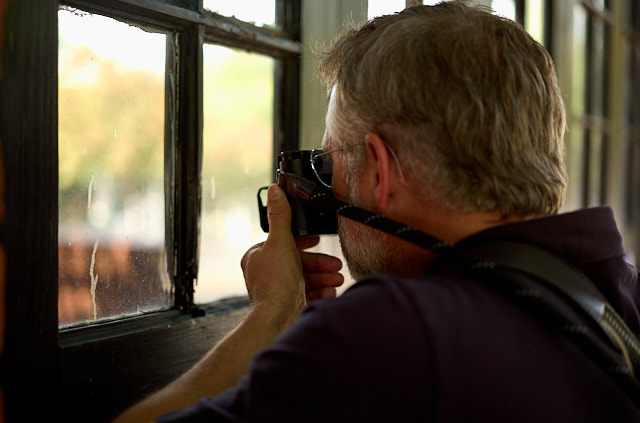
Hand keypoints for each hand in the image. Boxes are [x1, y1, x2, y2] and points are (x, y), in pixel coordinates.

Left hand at [241, 185, 342, 323]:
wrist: (277, 319)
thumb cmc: (275, 284)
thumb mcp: (280, 242)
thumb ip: (281, 217)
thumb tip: (275, 191)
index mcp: (259, 256)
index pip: (285, 242)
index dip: (305, 241)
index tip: (319, 241)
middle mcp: (266, 272)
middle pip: (299, 261)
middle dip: (320, 263)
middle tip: (336, 265)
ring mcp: (277, 289)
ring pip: (306, 278)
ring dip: (324, 277)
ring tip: (337, 279)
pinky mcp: (288, 304)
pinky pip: (308, 294)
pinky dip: (321, 291)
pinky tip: (331, 291)